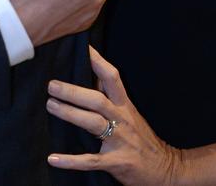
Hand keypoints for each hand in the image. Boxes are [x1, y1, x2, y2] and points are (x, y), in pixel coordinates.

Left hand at [47, 46, 181, 185]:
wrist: (164, 168)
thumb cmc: (141, 137)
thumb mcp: (130, 112)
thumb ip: (112, 95)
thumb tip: (94, 73)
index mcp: (125, 105)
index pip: (112, 78)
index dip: (98, 62)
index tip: (83, 49)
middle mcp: (122, 119)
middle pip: (97, 100)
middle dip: (74, 91)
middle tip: (52, 85)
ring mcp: (120, 141)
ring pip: (93, 123)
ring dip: (70, 114)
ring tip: (51, 106)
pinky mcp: (115, 162)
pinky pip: (90, 161)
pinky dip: (71, 160)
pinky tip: (53, 158)